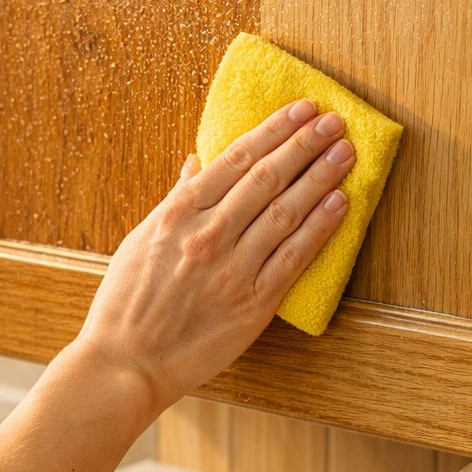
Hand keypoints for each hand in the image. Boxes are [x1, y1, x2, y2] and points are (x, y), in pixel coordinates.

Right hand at [69, 98, 354, 415]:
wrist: (127, 362)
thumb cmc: (126, 304)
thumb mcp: (140, 241)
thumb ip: (174, 201)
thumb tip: (196, 163)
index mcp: (178, 215)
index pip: (236, 159)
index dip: (273, 130)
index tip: (300, 109)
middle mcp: (208, 235)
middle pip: (267, 178)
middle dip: (304, 144)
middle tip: (334, 120)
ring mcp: (233, 269)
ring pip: (286, 212)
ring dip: (320, 177)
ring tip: (346, 152)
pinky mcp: (253, 304)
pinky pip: (294, 258)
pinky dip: (319, 227)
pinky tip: (339, 203)